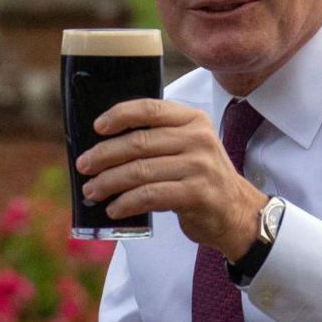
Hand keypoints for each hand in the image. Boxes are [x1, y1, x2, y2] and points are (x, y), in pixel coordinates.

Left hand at [74, 98, 266, 258]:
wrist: (237, 212)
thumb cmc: (200, 178)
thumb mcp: (188, 148)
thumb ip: (157, 139)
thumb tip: (102, 146)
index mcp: (193, 120)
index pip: (151, 109)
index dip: (119, 115)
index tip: (97, 127)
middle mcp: (198, 139)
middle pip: (139, 143)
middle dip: (104, 155)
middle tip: (83, 166)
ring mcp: (200, 166)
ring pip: (140, 171)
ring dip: (109, 182)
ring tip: (92, 191)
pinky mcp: (197, 194)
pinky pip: (150, 196)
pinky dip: (126, 203)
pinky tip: (114, 209)